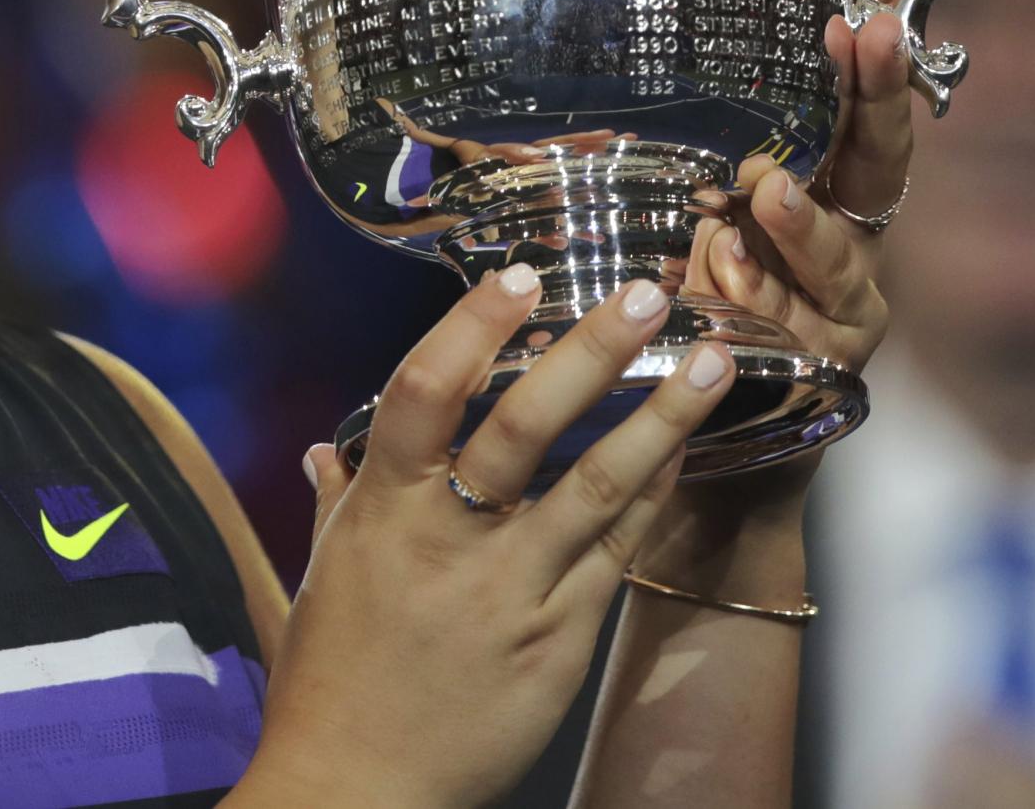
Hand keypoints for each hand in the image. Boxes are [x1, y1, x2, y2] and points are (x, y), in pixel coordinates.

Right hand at [247, 270, 742, 808]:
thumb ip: (338, 504)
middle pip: (525, 426)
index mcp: (382, 510)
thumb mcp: (320, 577)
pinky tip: (685, 452)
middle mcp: (448, 540)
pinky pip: (615, 553)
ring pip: (596, 486)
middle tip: (648, 293)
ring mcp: (511, 590)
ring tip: (713, 360)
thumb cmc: (331, 679)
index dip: (471, 328)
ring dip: (661, 417)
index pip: (423, 393)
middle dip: (591, 351)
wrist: (357, 789)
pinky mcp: (559, 639)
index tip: (521, 277)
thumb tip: (328, 451)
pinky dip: (651, 496)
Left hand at [656, 0, 908, 533]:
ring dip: (804, 223)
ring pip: (841, 258)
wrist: (679, 439)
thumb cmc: (669, 301)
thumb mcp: (660, 206)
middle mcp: (845, 239)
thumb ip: (654, 145)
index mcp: (816, 186)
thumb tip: (575, 40)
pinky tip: (726, 274)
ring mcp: (839, 310)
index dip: (868, 34)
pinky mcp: (819, 375)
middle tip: (865, 33)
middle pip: (877, 160)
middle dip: (876, 95)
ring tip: (769, 192)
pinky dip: (763, 304)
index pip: (854, 96)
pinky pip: (797, 332)